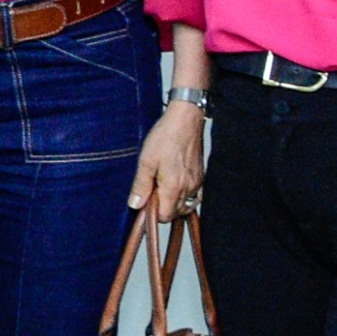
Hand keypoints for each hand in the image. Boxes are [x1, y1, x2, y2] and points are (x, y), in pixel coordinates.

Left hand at [128, 98, 205, 222]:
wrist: (185, 119)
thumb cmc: (166, 136)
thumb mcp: (146, 161)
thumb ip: (141, 186)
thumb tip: (135, 204)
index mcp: (174, 187)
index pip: (165, 216)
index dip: (152, 213)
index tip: (144, 203)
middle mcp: (188, 188)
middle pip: (175, 213)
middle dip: (162, 208)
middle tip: (150, 191)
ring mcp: (197, 183)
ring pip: (185, 205)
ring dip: (172, 203)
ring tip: (161, 188)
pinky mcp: (200, 176)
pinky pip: (193, 195)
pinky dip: (183, 196)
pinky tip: (174, 185)